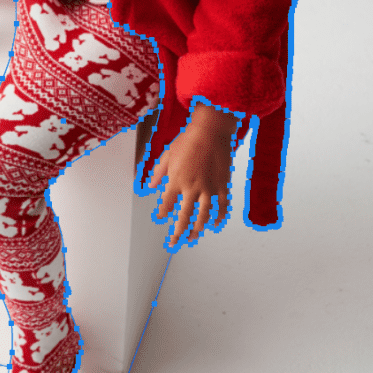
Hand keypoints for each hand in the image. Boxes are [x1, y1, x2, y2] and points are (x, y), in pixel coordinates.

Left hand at [147, 102, 238, 245]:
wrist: (210, 131)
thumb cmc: (189, 139)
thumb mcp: (168, 154)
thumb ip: (158, 172)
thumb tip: (150, 185)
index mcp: (176, 181)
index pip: (166, 205)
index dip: (162, 213)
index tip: (160, 217)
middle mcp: (191, 188)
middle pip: (184, 217)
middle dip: (178, 232)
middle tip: (175, 241)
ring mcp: (208, 189)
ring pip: (203, 216)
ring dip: (197, 228)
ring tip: (193, 236)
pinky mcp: (222, 185)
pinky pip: (221, 206)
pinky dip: (218, 216)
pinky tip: (215, 223)